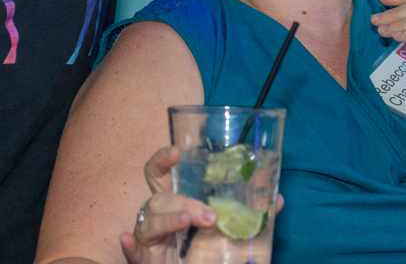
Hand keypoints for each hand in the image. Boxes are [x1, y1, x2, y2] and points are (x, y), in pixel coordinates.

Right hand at [120, 147, 284, 263]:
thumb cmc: (204, 253)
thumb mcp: (226, 231)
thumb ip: (246, 216)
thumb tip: (277, 201)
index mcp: (174, 203)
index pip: (159, 175)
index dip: (163, 160)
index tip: (177, 152)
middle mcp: (157, 217)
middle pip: (156, 197)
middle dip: (179, 200)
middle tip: (208, 215)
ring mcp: (149, 240)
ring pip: (148, 221)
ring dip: (169, 219)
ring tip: (188, 222)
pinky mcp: (145, 260)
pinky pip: (133, 253)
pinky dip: (130, 247)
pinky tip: (127, 241)